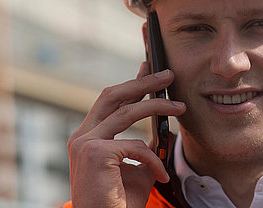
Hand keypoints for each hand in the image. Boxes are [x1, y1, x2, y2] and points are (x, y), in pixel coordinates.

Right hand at [67, 63, 185, 207]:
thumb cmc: (121, 201)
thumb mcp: (137, 166)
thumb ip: (144, 144)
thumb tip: (163, 121)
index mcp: (87, 136)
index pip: (109, 99)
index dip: (131, 82)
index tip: (149, 67)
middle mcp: (81, 136)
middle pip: (114, 95)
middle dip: (144, 81)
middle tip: (168, 74)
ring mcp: (84, 144)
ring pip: (128, 113)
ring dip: (159, 107)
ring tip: (181, 106)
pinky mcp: (95, 154)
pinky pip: (136, 146)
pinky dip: (153, 159)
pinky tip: (160, 175)